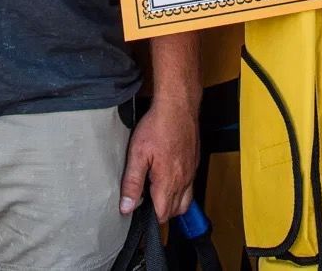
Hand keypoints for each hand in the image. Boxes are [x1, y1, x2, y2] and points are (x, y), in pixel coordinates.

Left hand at [119, 100, 198, 223]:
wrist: (178, 106)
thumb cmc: (157, 126)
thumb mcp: (137, 154)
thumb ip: (132, 183)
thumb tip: (127, 207)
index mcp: (168, 181)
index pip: (163, 214)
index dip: (150, 216)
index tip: (140, 208)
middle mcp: (183, 180)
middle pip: (175, 210)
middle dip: (161, 211)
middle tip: (146, 200)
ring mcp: (191, 172)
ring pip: (186, 200)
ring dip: (173, 203)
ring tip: (158, 193)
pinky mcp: (194, 162)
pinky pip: (190, 185)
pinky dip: (181, 189)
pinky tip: (169, 177)